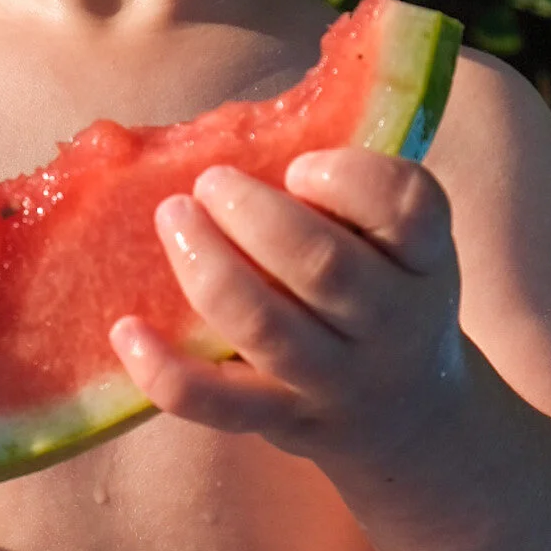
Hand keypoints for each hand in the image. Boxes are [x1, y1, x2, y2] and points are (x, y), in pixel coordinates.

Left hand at [108, 149, 464, 475]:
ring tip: (172, 217)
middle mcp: (392, 323)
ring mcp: (337, 380)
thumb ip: (345, 194)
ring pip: (266, 330)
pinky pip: (219, 405)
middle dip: (254, 216)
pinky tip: (126, 328)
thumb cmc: (383, 291)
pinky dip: (166, 370)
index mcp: (424, 258)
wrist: (411, 416)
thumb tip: (227, 130)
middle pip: (324, 268)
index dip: (350, 179)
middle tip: (209, 182)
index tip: (299, 165)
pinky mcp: (285, 421)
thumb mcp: (398, 242)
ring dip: (209, 269)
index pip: (408, 209)